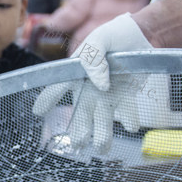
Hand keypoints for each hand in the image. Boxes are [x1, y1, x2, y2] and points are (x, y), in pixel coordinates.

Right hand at [33, 14, 152, 153]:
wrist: (143, 35)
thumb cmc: (117, 33)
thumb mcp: (101, 39)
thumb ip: (95, 59)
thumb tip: (100, 85)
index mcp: (77, 73)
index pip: (58, 88)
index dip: (47, 100)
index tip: (38, 111)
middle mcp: (89, 89)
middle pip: (80, 114)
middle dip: (79, 132)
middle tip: (79, 144)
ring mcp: (107, 95)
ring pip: (101, 120)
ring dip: (102, 135)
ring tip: (104, 147)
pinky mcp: (126, 97)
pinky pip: (126, 113)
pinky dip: (129, 121)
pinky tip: (132, 126)